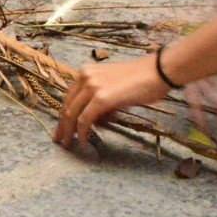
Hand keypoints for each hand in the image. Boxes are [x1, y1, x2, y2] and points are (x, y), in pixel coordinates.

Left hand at [52, 54, 168, 148]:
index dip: (63, 114)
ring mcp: (92, 87)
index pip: (69, 97)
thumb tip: (94, 119)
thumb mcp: (112, 85)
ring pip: (72, 114)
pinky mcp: (101, 98)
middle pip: (67, 106)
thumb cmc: (141, 79)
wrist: (157, 71)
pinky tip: (83, 140)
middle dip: (62, 125)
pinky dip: (82, 132)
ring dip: (69, 131)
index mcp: (86, 72)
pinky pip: (84, 119)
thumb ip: (99, 97)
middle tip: (59, 139)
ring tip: (69, 144)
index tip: (61, 127)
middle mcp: (85, 77)